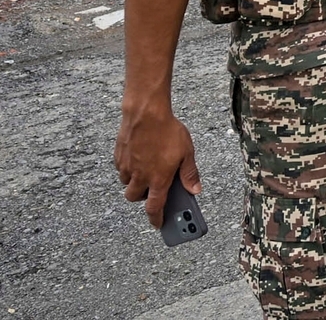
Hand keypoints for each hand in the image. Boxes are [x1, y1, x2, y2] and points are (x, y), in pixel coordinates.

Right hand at [115, 107, 199, 227]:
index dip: (156, 219)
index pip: (154, 207)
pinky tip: (139, 159)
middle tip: (153, 189)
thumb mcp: (187, 153)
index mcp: (157, 179)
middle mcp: (139, 176)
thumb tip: (195, 190)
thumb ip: (189, 174)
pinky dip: (128, 169)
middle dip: (142, 199)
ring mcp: (127, 166)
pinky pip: (121, 169)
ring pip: (126, 184)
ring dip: (135, 183)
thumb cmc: (168, 131)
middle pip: (134, 198)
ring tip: (148, 171)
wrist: (145, 112)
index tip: (158, 225)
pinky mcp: (118, 156)